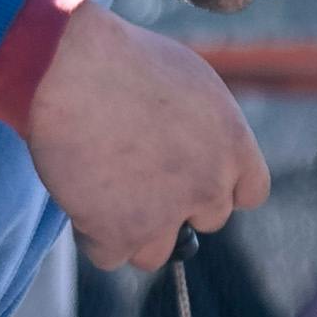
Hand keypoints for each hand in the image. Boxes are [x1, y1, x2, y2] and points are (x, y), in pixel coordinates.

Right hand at [24, 2, 268, 271]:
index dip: (220, 187)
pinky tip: (79, 197)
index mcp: (233, 144)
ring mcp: (166, 215)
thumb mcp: (186, 78)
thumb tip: (199, 148)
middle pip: (206, 220)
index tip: (193, 178)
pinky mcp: (120, 233)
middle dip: (175, 204)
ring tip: (100, 188)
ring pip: (156, 251)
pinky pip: (109, 256)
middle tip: (135, 173)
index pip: (250, 192)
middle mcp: (209, 185)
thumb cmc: (118, 59)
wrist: (67, 68)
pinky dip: (92, 236)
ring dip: (132, 230)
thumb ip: (204, 125)